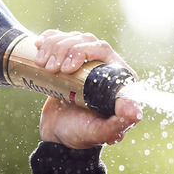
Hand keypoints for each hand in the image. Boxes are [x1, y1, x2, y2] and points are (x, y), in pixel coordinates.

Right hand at [34, 30, 141, 147]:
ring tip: (42, 65)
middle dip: (64, 49)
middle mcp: (103, 66)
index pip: (102, 49)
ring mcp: (84, 62)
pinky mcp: (67, 60)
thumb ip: (118, 124)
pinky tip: (38, 46)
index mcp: (117, 78)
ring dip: (53, 46)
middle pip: (84, 40)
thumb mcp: (98, 132)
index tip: (65, 69)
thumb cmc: (79, 135)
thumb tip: (135, 110)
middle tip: (51, 69)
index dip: (82, 52)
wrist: (56, 136)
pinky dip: (47, 39)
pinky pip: (58, 39)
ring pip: (71, 37)